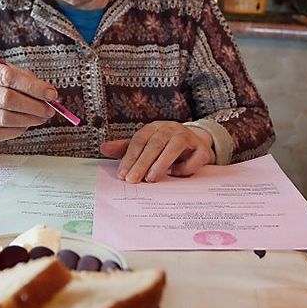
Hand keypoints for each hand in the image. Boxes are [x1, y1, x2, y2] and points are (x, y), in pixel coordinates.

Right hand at [0, 60, 56, 146]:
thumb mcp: (4, 74)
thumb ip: (26, 80)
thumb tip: (48, 94)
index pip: (8, 76)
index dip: (33, 87)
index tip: (51, 94)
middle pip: (6, 98)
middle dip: (33, 106)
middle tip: (49, 110)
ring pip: (3, 118)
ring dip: (27, 119)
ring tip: (40, 118)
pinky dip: (15, 131)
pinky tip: (24, 126)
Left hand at [99, 121, 213, 182]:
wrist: (197, 144)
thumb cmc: (166, 146)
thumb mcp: (145, 145)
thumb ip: (126, 148)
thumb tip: (103, 148)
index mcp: (155, 127)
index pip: (139, 140)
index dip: (130, 157)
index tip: (122, 174)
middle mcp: (171, 129)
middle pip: (154, 144)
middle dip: (142, 163)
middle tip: (132, 180)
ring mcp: (188, 137)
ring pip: (174, 147)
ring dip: (161, 163)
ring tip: (151, 178)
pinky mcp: (202, 150)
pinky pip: (194, 159)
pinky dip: (184, 168)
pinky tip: (175, 175)